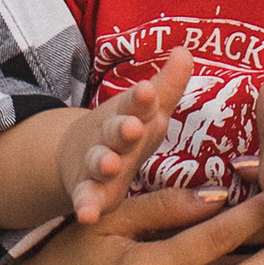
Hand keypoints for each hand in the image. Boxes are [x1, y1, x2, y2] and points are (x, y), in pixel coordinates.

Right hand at [59, 52, 193, 228]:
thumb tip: (185, 49)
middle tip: (132, 127)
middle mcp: (111, 137)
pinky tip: (86, 215)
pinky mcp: (88, 191)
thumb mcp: (148, 110)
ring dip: (104, 163)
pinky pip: (86, 198)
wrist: (78, 154)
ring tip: (109, 165)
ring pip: (100, 162)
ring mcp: (97, 164)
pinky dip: (85, 205)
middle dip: (123, 129)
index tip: (147, 90)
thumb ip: (167, 84)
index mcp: (129, 115)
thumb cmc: (128, 129)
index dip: (141, 99)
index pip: (135, 104)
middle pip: (116, 131)